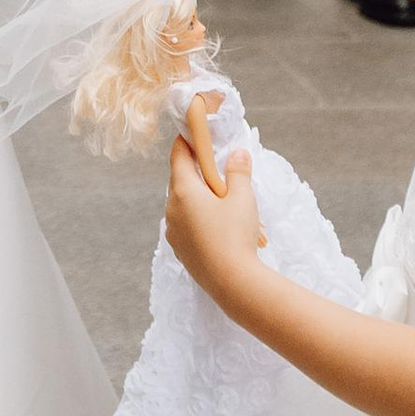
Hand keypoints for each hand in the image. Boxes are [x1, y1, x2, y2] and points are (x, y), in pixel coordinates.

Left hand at [164, 118, 263, 310]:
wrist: (232, 283)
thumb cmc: (236, 235)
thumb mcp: (243, 198)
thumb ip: (239, 171)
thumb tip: (238, 153)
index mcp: (183, 191)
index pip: (178, 156)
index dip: (186, 141)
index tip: (194, 132)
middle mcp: (171, 209)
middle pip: (179, 180)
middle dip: (195, 170)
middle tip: (213, 164)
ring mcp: (173, 231)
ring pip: (181, 204)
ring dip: (196, 196)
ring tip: (220, 198)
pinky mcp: (180, 249)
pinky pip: (185, 224)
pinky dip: (196, 217)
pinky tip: (216, 224)